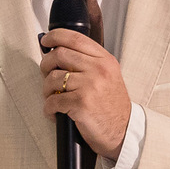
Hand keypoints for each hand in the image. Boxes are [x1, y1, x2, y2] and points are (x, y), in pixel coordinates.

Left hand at [39, 28, 130, 159]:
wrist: (123, 132)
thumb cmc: (112, 107)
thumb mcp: (108, 76)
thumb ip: (89, 63)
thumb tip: (59, 53)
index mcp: (104, 60)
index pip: (75, 38)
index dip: (55, 36)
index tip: (46, 41)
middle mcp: (98, 70)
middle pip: (59, 54)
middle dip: (46, 65)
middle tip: (46, 75)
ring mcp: (90, 86)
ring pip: (53, 78)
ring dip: (46, 89)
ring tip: (52, 98)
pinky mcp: (81, 103)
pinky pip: (53, 100)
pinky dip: (49, 108)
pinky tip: (54, 112)